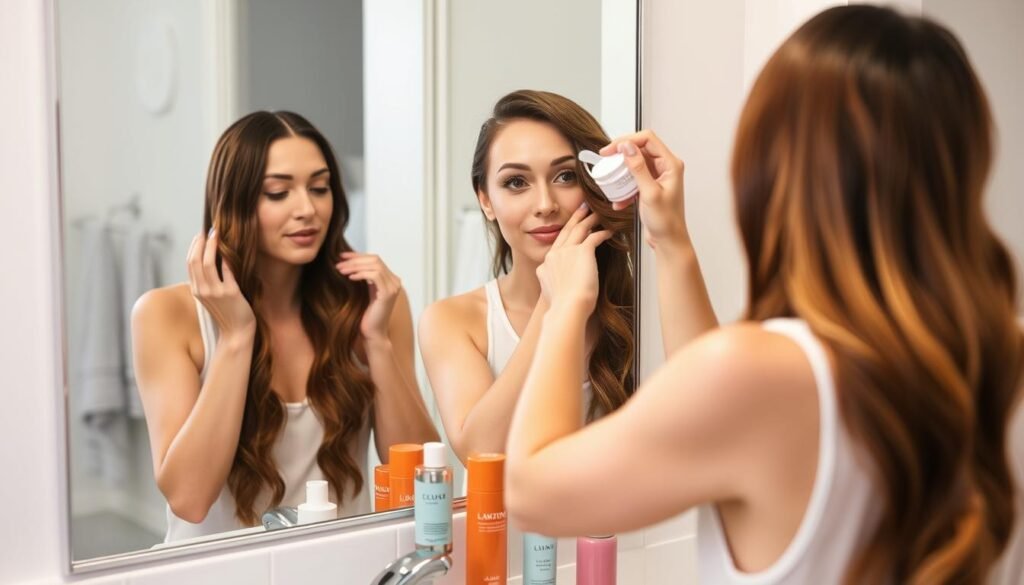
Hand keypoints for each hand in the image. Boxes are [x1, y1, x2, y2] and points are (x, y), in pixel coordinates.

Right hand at [187, 229, 254, 337]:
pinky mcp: (230, 294)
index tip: (200, 235)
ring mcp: (216, 292)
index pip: (190, 263)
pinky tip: (230, 249)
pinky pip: (227, 271)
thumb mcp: (211, 297)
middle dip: (201, 243)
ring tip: (217, 235)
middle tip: (209, 230)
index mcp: (197, 290)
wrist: (237, 332)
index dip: (194, 247)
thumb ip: (207, 282)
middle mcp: (203, 290)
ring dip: (212, 246)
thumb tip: (210, 260)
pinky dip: (227, 258)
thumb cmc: (227, 313)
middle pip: (196, 261)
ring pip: (208, 263)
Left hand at [336, 252, 402, 341]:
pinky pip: (375, 275)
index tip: (341, 256)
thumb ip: (363, 277)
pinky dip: (361, 274)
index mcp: (390, 280)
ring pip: (375, 265)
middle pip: (375, 259)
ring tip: (341, 270)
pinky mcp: (388, 294)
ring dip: (355, 266)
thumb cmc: (365, 316)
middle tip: (338, 264)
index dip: (358, 256)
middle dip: (354, 260)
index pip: (375, 259)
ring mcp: (393, 287)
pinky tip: (350, 278)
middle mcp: (395, 281)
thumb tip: (349, 262)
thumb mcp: (364, 292)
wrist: (372, 334)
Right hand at [536, 205, 613, 314]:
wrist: (568, 308)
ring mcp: (566, 251)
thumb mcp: (552, 294)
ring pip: (579, 229)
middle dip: (575, 218)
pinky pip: (594, 237)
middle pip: (565, 231)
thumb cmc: (563, 308)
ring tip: (596, 213)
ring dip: (589, 219)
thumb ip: (553, 285)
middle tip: (581, 208)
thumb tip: (559, 286)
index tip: (571, 229)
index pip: (556, 246)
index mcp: (545, 266)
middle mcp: (553, 255)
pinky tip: (610, 231)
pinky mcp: (582, 251)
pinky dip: (603, 233)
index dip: (565, 235)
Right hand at [600, 129, 688, 249]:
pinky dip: (625, 187)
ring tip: (612, 183)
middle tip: (605, 160)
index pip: (647, 139)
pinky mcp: (650, 186)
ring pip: (634, 163)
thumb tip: (627, 147)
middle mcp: (666, 167)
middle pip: (640, 148)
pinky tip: (620, 201)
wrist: (669, 241)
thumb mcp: (649, 193)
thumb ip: (638, 168)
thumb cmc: (666, 221)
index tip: (610, 150)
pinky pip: (633, 179)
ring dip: (622, 173)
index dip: (627, 140)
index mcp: (671, 164)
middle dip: (621, 155)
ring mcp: (658, 176)